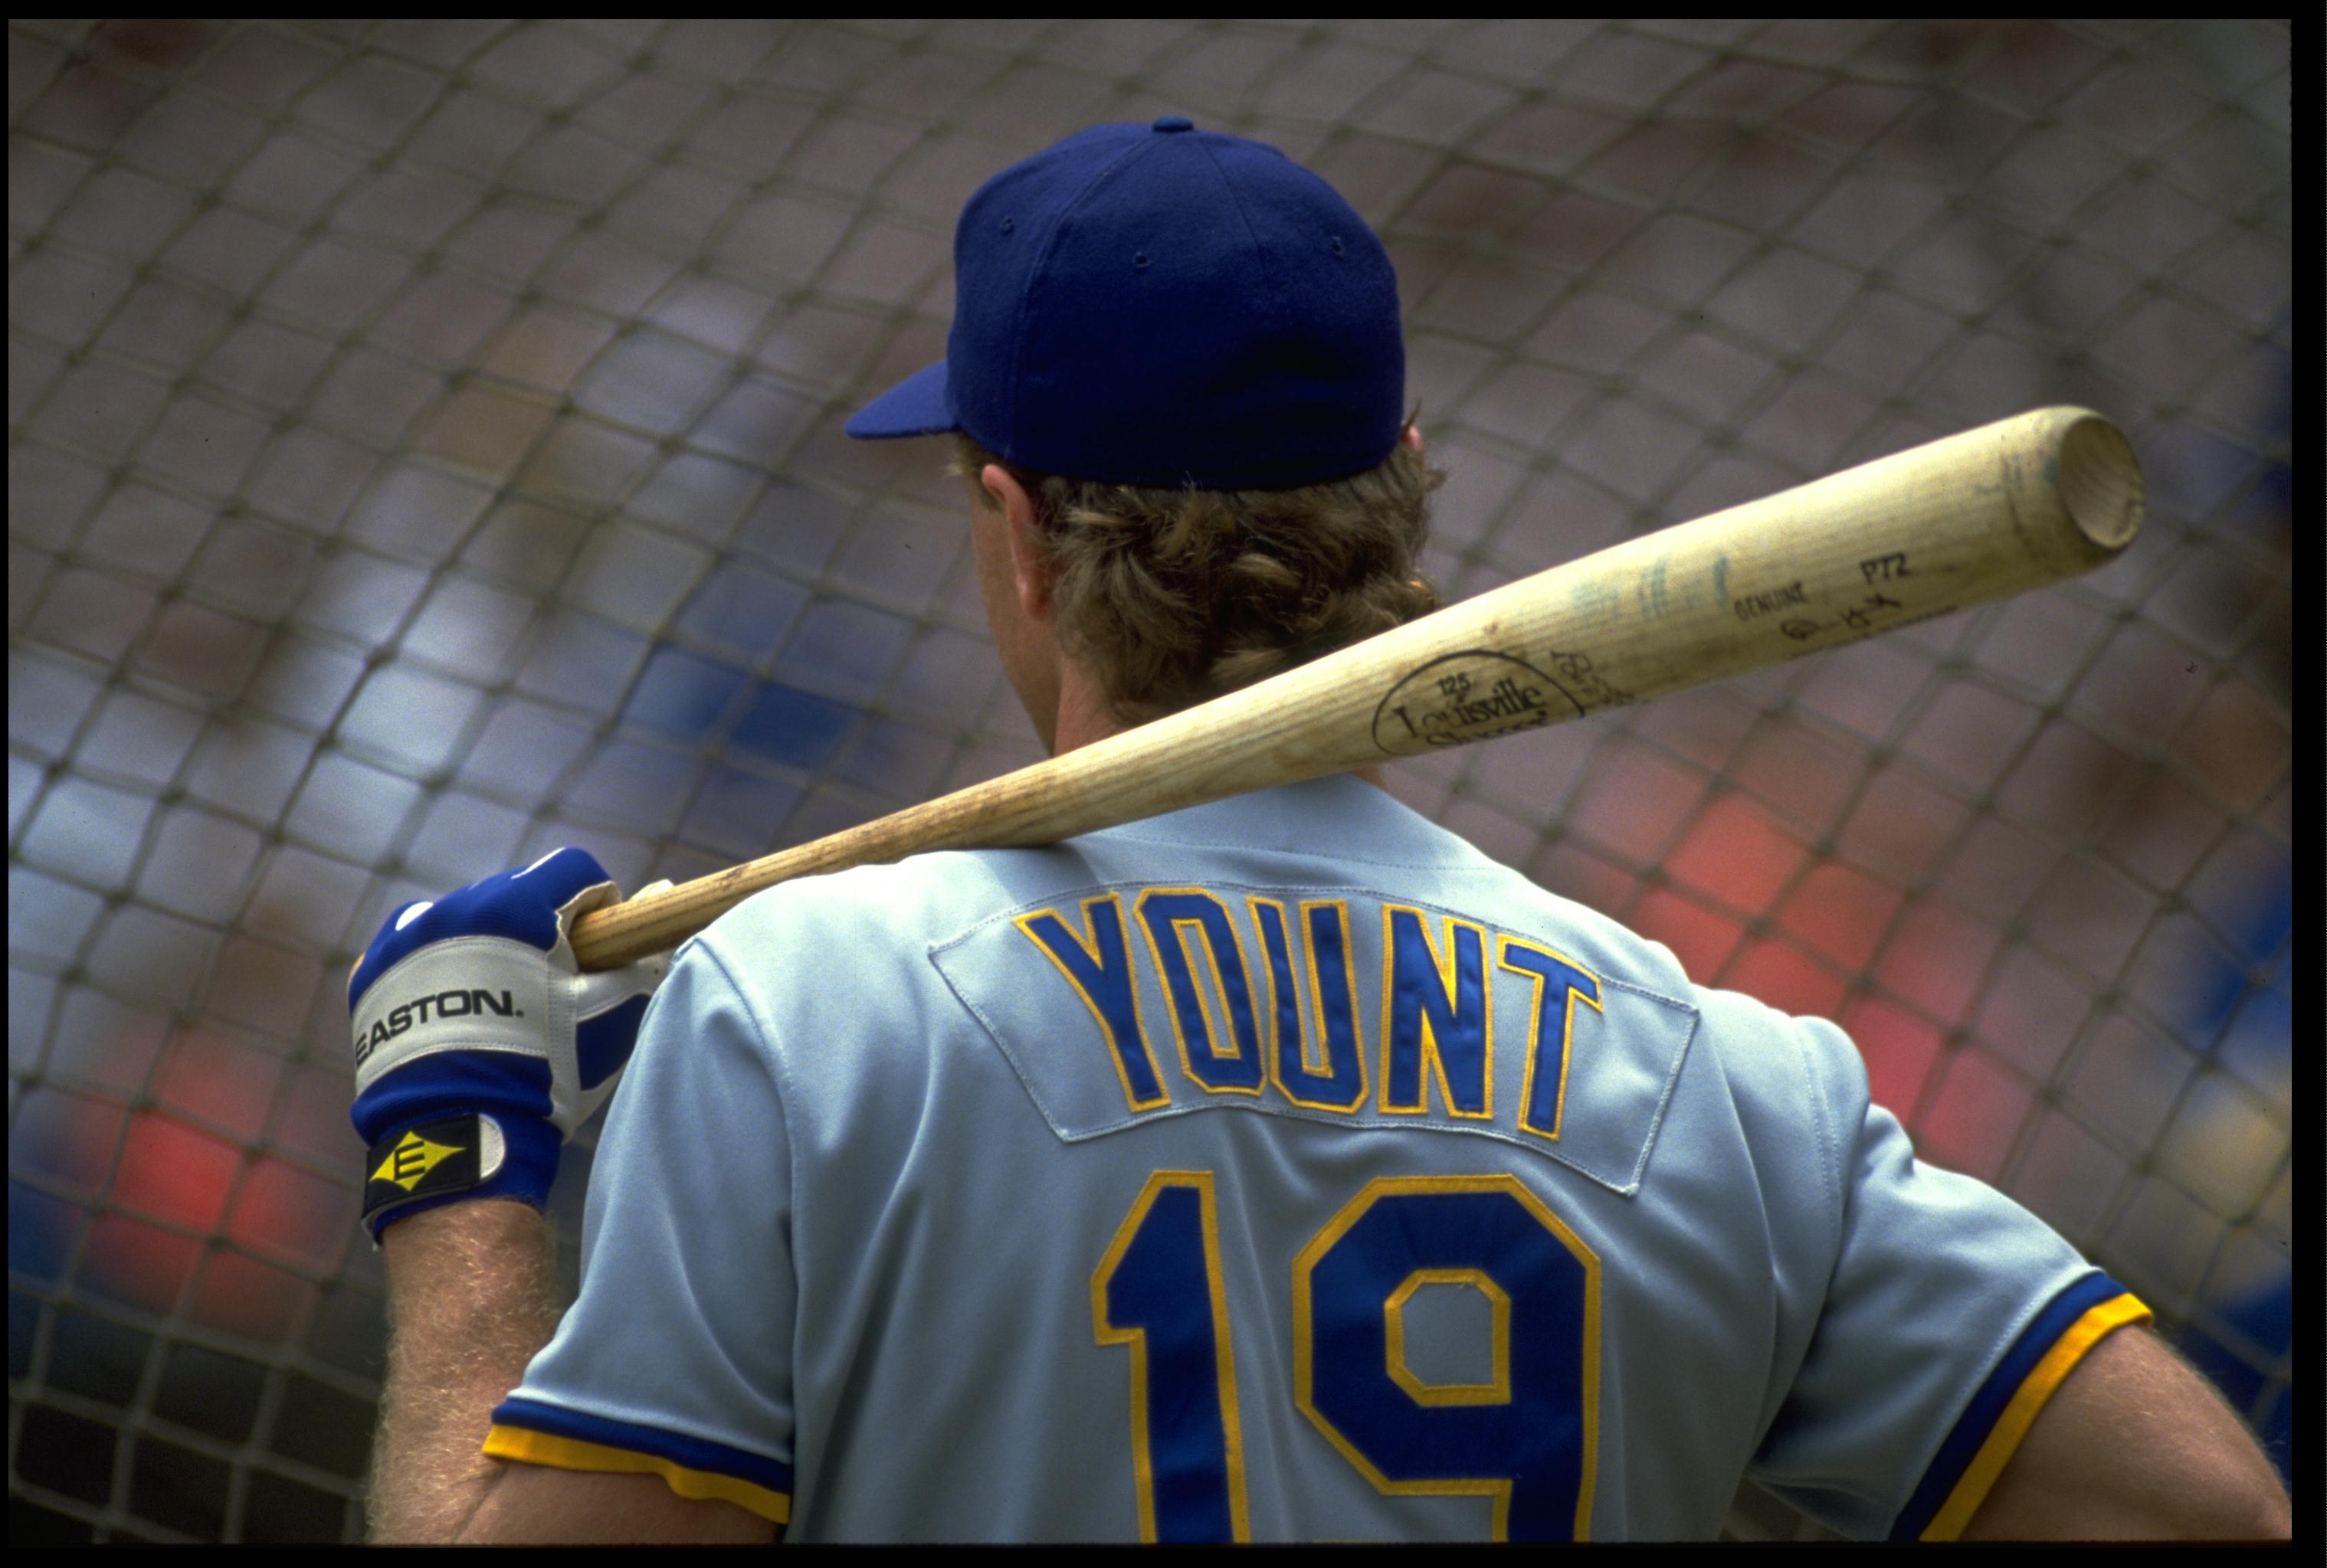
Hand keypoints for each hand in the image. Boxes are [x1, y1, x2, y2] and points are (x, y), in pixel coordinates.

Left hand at [347, 848, 668, 1239]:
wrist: (458, 1131)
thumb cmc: (547, 1068)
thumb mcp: (610, 1012)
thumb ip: (639, 951)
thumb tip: (664, 892)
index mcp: (521, 905)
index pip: (573, 870)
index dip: (596, 904)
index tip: (598, 946)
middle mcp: (458, 906)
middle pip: (516, 892)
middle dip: (538, 926)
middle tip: (547, 985)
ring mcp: (407, 938)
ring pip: (460, 917)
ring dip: (483, 942)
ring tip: (493, 1001)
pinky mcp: (371, 972)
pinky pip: (408, 947)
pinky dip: (430, 966)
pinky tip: (448, 1005)